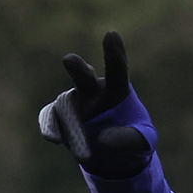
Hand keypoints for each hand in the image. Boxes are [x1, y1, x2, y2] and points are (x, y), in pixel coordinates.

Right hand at [39, 31, 150, 177]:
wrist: (114, 155)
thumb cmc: (134, 141)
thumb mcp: (143, 142)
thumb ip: (130, 139)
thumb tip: (103, 139)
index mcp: (117, 92)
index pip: (117, 71)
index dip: (114, 53)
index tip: (111, 34)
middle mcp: (93, 91)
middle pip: (83, 76)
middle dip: (77, 68)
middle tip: (69, 60)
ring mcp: (74, 103)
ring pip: (67, 108)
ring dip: (73, 130)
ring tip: (85, 158)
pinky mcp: (59, 117)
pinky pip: (50, 118)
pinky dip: (49, 127)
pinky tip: (52, 139)